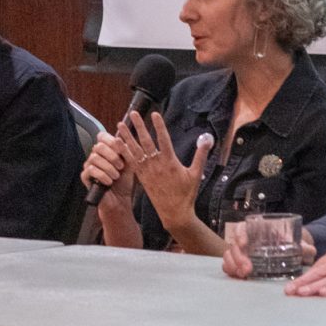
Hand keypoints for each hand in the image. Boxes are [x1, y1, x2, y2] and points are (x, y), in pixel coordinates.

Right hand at [80, 131, 135, 205]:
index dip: (111, 140)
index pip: (102, 136)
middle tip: (121, 166)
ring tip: (116, 176)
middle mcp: (95, 155)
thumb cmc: (124, 181)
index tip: (121, 150)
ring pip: (94, 158)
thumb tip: (121, 139)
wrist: (120, 199)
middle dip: (112, 156)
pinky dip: (103, 176)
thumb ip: (127, 152)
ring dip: (109, 167)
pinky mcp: (85, 176)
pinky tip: (109, 182)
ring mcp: (89, 165)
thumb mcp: (130, 165)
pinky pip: (91, 170)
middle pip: (99, 146)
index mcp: (106, 150)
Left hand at [119, 111, 213, 231]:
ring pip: (135, 150)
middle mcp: (156, 165)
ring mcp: (147, 171)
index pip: (163, 139)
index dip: (159, 126)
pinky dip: (124, 151)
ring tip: (120, 124)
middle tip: (133, 113)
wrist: (174, 212)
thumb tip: (207, 138)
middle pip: (146, 141)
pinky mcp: (141, 177)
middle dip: (139, 126)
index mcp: (170, 162)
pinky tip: (118, 143)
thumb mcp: (196, 173)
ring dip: (127, 136)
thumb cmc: (187, 193)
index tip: (155, 114)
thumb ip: (200, 155)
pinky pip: (131, 162)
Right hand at [223, 227, 315, 279]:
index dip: (240, 234)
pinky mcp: (242, 264)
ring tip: (244, 275)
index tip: (243, 243)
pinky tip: (240, 277)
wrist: (293, 251)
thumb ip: (304, 247)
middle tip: (247, 269)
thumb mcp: (300, 243)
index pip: (243, 227)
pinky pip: (230, 266)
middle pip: (234, 244)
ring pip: (229, 256)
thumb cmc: (294, 243)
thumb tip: (310, 250)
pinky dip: (232, 271)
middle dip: (238, 257)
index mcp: (259, 230)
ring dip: (232, 265)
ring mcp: (243, 253)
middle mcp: (248, 240)